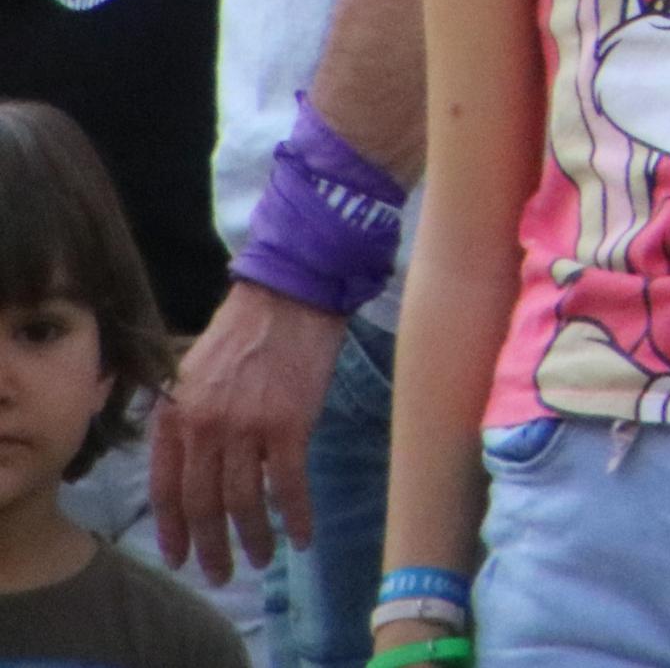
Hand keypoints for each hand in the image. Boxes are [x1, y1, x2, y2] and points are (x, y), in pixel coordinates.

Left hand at [150, 280, 342, 580]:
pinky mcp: (289, 424)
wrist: (289, 297)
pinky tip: (303, 535)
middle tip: (221, 574)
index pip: (165, 489)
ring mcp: (246, 427)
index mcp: (175, 416)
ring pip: (244, 501)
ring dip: (253, 538)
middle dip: (212, 547)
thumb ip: (183, 419)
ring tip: (262, 558)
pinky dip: (297, 515)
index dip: (172, 530)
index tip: (181, 558)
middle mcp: (204, 427)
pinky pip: (289, 484)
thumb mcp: (190, 374)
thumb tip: (187, 468)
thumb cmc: (242, 333)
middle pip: (203, 504)